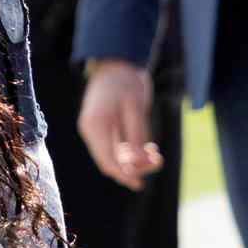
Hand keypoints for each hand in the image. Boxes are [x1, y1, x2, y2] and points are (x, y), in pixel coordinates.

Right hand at [78, 59, 164, 191]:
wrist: (116, 62)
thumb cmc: (126, 82)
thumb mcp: (136, 108)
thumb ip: (137, 137)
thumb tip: (140, 164)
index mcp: (95, 124)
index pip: (108, 160)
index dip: (124, 175)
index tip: (141, 184)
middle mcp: (90, 129)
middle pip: (109, 161)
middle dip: (133, 168)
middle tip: (158, 161)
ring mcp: (93, 128)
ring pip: (112, 156)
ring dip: (133, 161)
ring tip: (156, 155)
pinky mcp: (100, 127)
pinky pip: (113, 148)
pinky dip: (129, 152)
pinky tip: (147, 148)